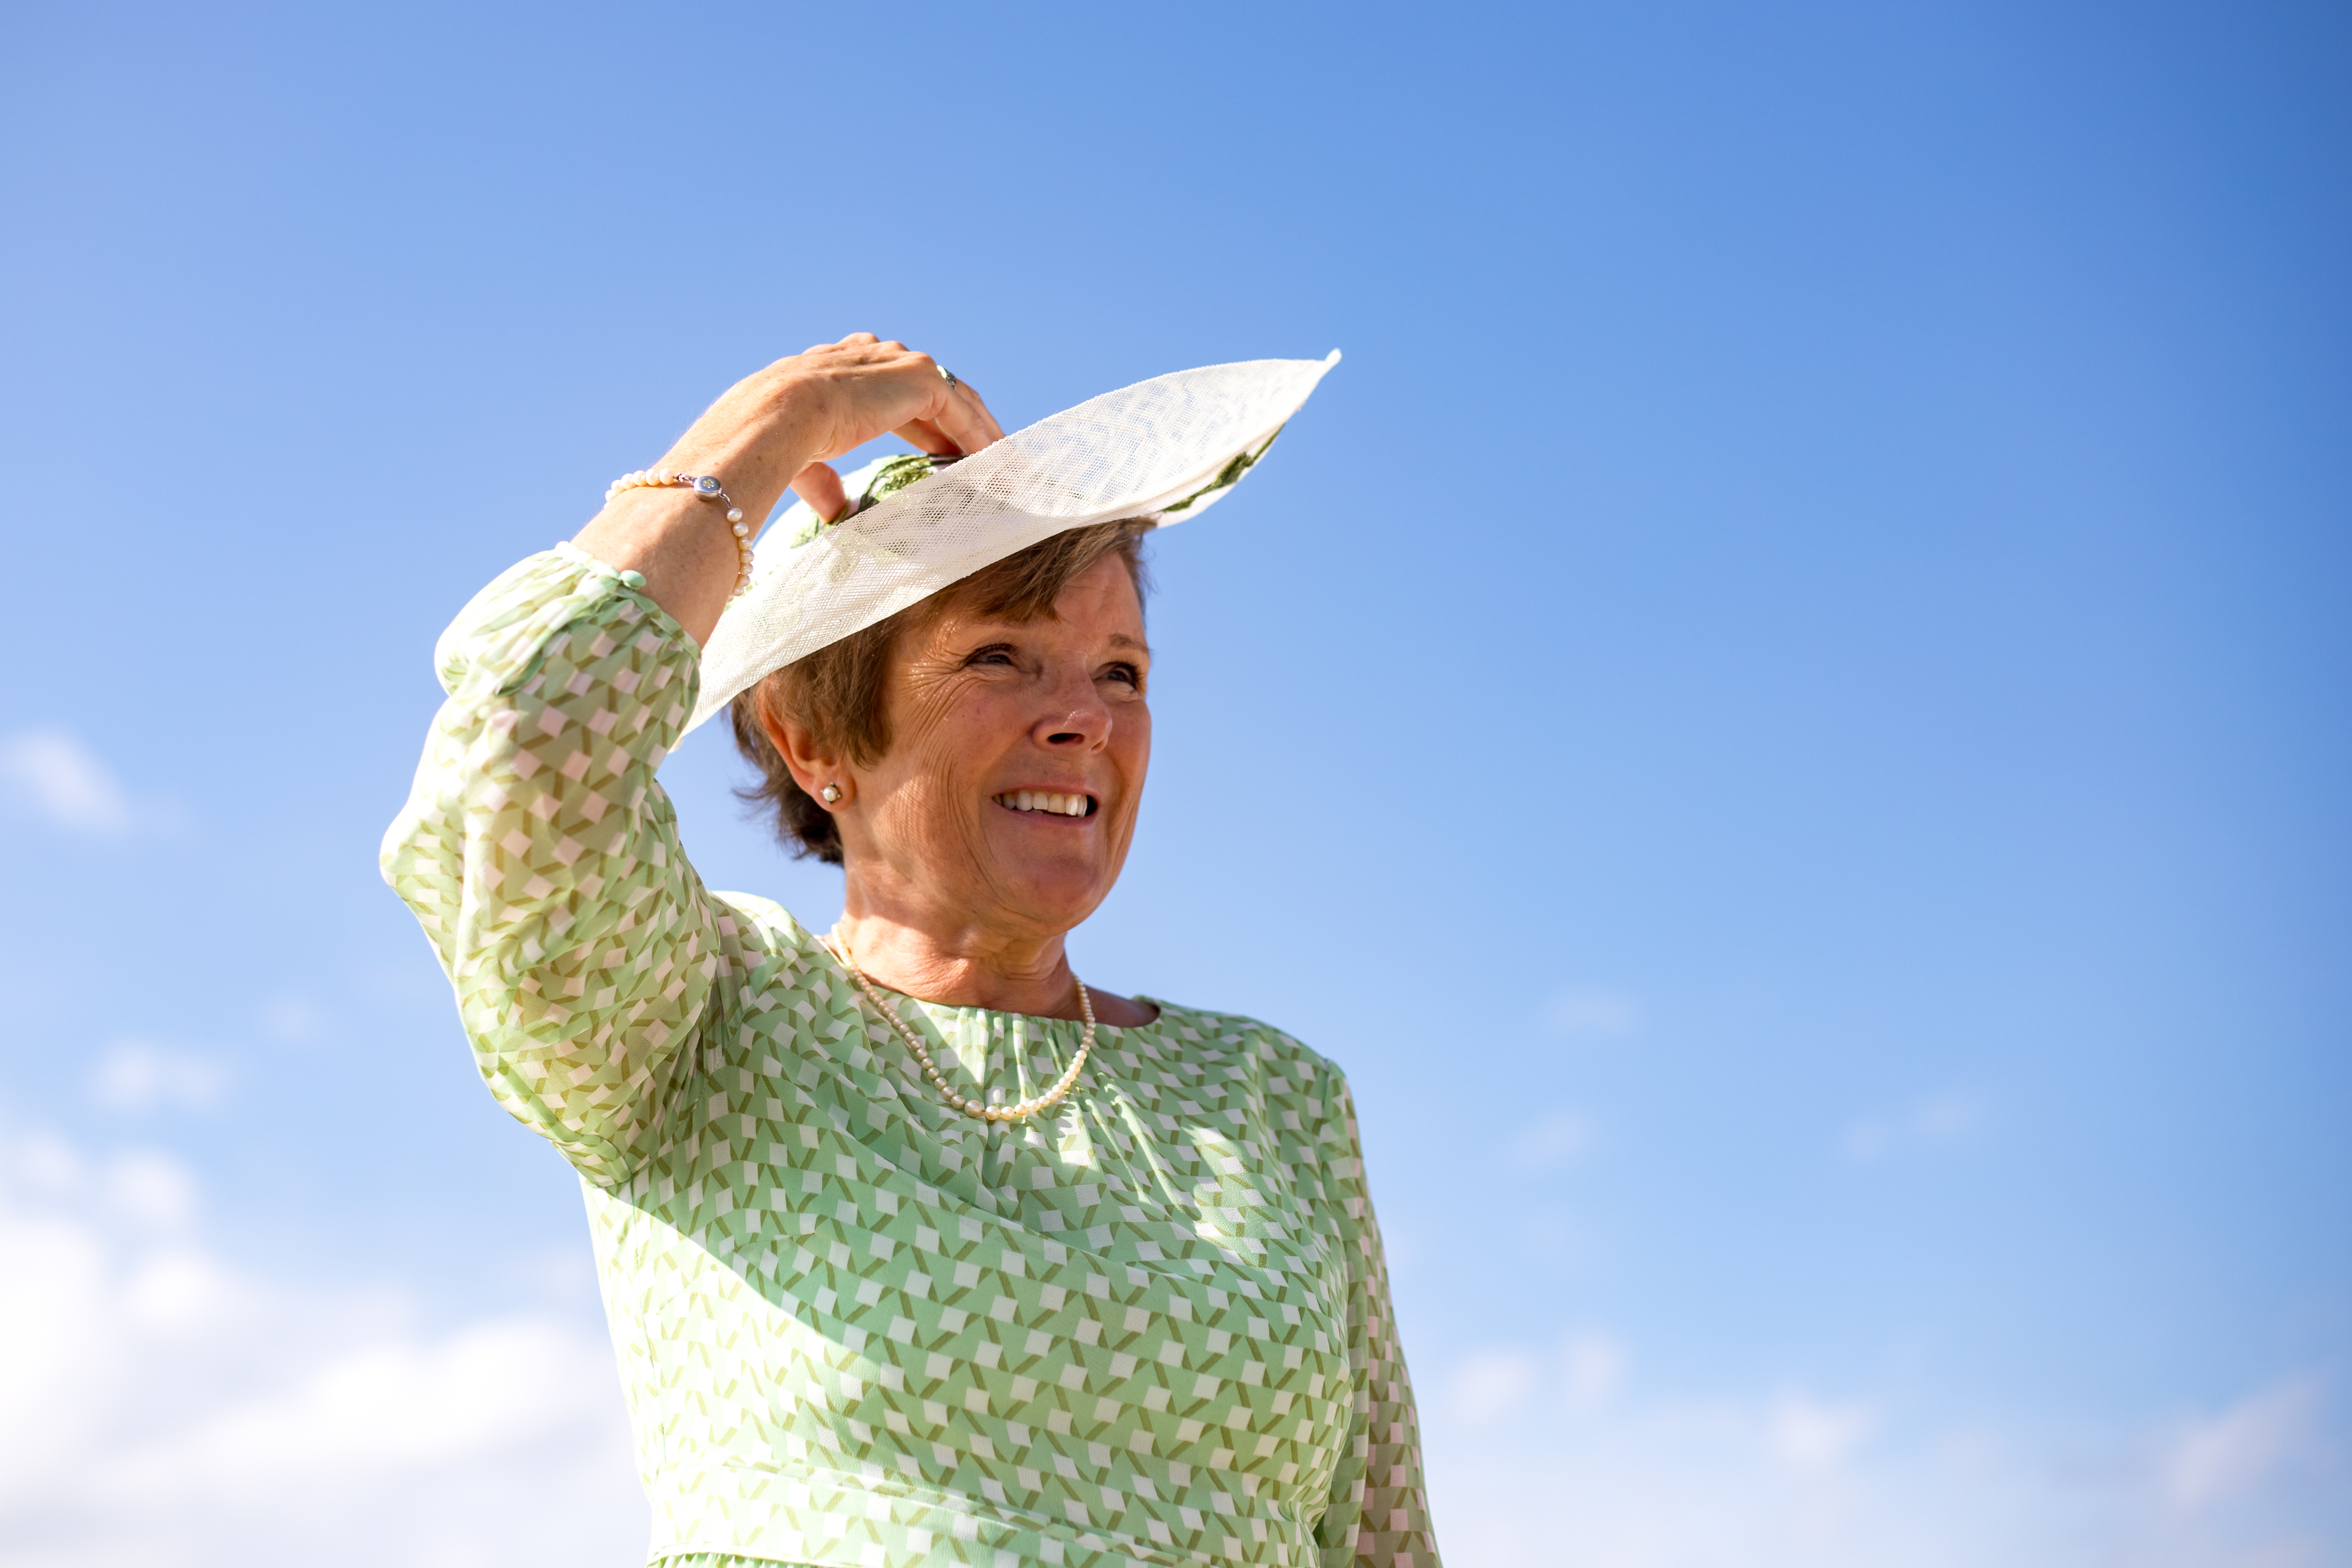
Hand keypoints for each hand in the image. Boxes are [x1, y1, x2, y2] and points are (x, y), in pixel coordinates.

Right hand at [578, 333, 1003, 646]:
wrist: (765, 427)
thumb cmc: (761, 450)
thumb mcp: (795, 467)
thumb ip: (820, 481)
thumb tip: (837, 511)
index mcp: (829, 373)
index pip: (882, 389)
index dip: (915, 420)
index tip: (938, 451)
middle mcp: (861, 360)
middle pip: (923, 387)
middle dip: (952, 419)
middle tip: (981, 455)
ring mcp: (889, 364)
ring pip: (947, 394)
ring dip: (973, 426)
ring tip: (998, 461)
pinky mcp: (913, 378)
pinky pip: (957, 406)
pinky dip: (977, 431)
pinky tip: (994, 459)